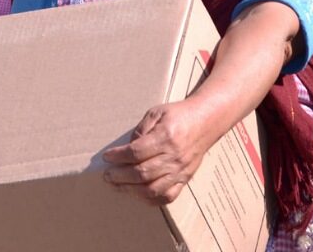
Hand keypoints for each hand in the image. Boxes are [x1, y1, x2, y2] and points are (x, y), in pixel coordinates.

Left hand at [101, 99, 215, 204]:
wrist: (206, 122)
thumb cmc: (179, 115)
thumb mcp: (156, 113)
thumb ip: (140, 130)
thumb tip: (126, 149)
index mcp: (166, 137)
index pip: (137, 152)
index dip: (118, 156)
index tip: (107, 157)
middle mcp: (174, 156)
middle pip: (142, 173)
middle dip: (119, 176)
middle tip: (107, 175)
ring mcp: (180, 171)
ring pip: (152, 189)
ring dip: (130, 190)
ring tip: (117, 185)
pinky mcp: (185, 179)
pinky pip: (166, 197)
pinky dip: (149, 199)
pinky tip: (136, 193)